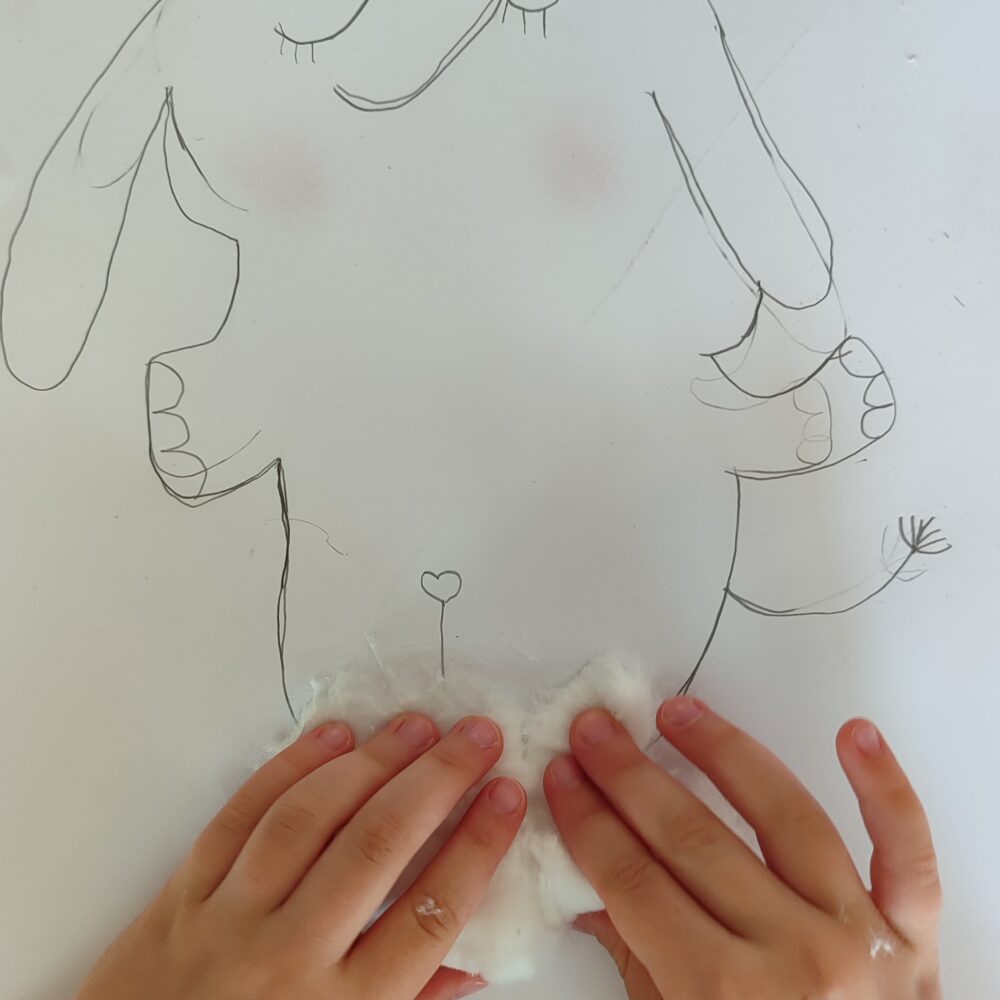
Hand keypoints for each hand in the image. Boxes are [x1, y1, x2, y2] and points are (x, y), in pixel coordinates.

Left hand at [77, 713, 524, 999]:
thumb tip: (474, 964)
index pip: (429, 914)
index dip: (477, 846)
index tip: (507, 795)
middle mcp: (289, 957)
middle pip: (377, 847)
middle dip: (438, 780)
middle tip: (478, 736)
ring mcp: (230, 917)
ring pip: (309, 818)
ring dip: (371, 761)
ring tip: (417, 726)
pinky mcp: (184, 891)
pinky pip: (241, 814)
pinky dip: (289, 766)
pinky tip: (333, 736)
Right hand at [545, 699, 941, 999]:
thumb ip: (635, 960)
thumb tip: (584, 886)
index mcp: (724, 998)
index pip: (635, 883)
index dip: (589, 823)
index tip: (564, 779)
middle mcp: (797, 961)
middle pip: (694, 842)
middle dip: (631, 778)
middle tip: (595, 732)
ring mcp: (861, 938)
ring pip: (787, 819)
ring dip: (725, 754)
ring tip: (678, 714)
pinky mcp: (914, 930)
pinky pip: (907, 853)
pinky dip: (887, 790)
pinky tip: (856, 734)